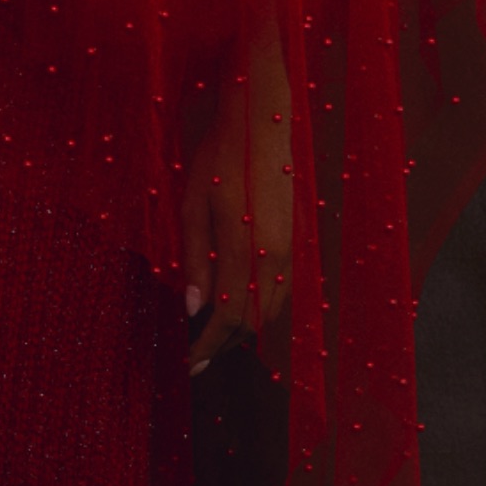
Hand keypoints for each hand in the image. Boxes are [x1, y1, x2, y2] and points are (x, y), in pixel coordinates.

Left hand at [181, 25, 292, 372]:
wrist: (262, 121)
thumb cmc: (219, 158)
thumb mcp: (193, 206)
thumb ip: (195, 260)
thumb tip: (193, 308)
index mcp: (248, 250)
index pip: (229, 318)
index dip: (208, 346)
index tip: (189, 364)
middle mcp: (277, 257)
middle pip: (253, 321)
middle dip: (224, 344)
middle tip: (197, 357)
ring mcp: (291, 248)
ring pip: (271, 309)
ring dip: (243, 328)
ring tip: (213, 337)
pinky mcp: (296, 239)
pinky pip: (280, 290)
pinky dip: (259, 308)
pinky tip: (238, 305)